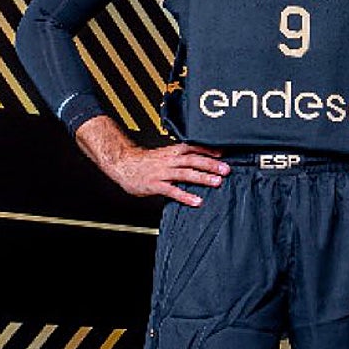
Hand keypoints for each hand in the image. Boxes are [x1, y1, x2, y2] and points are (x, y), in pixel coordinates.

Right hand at [75, 119, 228, 206]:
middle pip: (193, 160)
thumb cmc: (144, 162)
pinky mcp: (156, 185)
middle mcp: (169, 160)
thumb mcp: (163, 154)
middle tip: (226, 169)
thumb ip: (179, 157)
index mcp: (172, 151)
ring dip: (202, 177)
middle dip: (211, 164)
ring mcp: (163, 172)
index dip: (208, 149)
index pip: (193, 147)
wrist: (123, 165)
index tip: (223, 153)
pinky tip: (196, 201)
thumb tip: (198, 159)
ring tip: (217, 182)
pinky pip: (172, 191)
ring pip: (185, 174)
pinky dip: (185, 196)